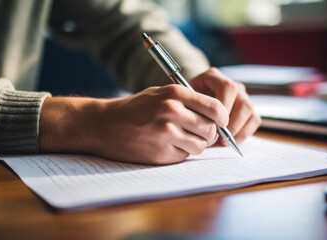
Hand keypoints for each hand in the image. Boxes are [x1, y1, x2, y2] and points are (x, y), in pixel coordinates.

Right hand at [39, 85, 228, 164]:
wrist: (103, 124)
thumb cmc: (134, 108)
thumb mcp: (160, 93)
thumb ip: (188, 100)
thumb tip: (217, 114)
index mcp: (175, 93)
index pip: (215, 107)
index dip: (222, 118)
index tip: (220, 122)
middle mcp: (172, 111)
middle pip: (211, 129)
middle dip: (210, 134)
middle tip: (200, 133)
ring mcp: (165, 133)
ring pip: (201, 145)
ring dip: (196, 145)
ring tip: (182, 139)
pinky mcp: (160, 153)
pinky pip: (185, 156)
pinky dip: (181, 153)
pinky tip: (167, 145)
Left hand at [189, 68, 260, 144]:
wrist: (190, 103)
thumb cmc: (186, 103)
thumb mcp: (185, 102)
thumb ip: (194, 109)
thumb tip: (210, 127)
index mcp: (214, 77)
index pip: (228, 88)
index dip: (223, 108)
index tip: (215, 125)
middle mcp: (232, 84)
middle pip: (243, 102)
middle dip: (232, 124)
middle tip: (220, 138)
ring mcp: (242, 95)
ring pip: (250, 112)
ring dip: (238, 131)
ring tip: (223, 142)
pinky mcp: (248, 108)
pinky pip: (254, 121)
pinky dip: (244, 134)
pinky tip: (230, 141)